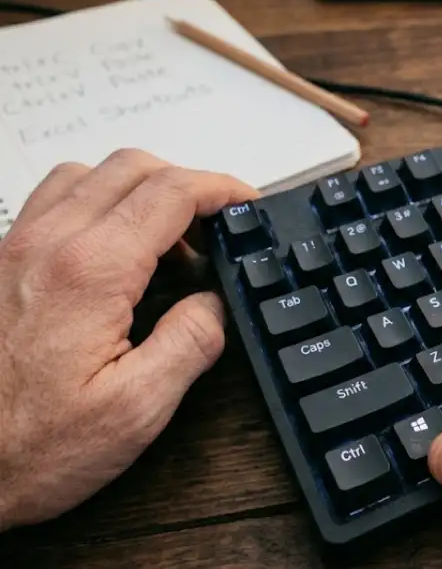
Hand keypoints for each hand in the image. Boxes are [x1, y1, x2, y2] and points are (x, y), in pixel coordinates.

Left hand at [0, 149, 257, 529]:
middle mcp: (48, 243)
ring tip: (168, 238)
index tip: (246, 203)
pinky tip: (116, 247)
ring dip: (141, 189)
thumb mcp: (137, 409)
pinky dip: (100, 201)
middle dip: (188, 183)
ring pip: (91, 174)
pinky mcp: (1, 260)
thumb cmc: (29, 446)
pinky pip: (55, 198)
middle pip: (133, 167)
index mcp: (91, 272)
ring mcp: (16, 246)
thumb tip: (215, 301)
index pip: (171, 192)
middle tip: (216, 225)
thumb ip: (190, 342)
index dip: (220, 188)